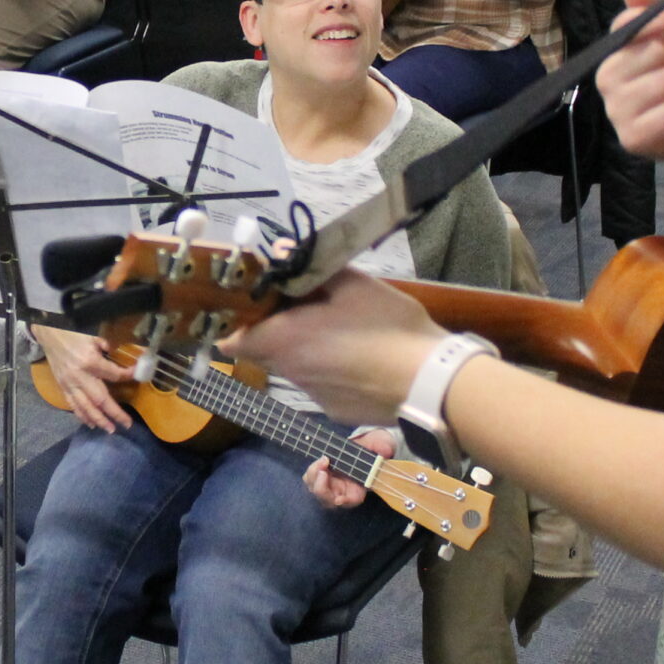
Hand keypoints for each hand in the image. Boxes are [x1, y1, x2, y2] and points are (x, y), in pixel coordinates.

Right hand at [33, 326, 135, 432]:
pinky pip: (73, 404)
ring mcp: (70, 384)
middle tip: (126, 424)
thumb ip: (106, 344)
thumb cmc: (72, 334)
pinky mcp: (62, 387)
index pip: (113, 374)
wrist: (49, 334)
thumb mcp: (92, 334)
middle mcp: (80, 377)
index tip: (136, 376)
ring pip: (86, 407)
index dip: (127, 376)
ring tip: (110, 430)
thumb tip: (118, 352)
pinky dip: (82, 415)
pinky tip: (91, 423)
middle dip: (114, 413)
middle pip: (100, 399)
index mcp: (90, 362)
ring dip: (99, 420)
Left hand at [226, 272, 445, 427]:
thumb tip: (280, 251)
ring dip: (304, 350)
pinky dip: (330, 372)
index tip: (247, 308)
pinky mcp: (337, 412)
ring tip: (338, 331)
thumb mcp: (353, 284)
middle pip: (265, 353)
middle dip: (273, 331)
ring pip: (294, 369)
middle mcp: (292, 373)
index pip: (233, 342)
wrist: (430, 382)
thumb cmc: (388, 327)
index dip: (234, 325)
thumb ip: (311, 268)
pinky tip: (360, 360)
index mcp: (286, 340)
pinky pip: (321, 386)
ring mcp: (314, 396)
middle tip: (300, 309)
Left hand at [305, 428, 396, 507]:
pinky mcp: (321, 475)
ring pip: (316, 490)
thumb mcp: (381, 443)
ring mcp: (330, 484)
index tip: (339, 500)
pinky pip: (311, 478)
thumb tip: (385, 451)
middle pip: (327, 500)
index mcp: (359, 489)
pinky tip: (320, 460)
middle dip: (322, 488)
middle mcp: (343, 490)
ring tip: (322, 461)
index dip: (345, 501)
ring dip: (314, 477)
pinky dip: (312, 472)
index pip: (352, 500)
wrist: (359, 443)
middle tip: (324, 472)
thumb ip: (384, 446)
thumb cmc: (372, 447)